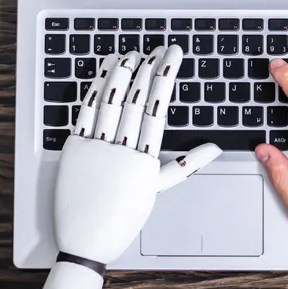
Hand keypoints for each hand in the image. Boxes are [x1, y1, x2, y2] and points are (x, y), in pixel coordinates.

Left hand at [44, 46, 221, 288]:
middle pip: (137, 99)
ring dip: (122, 72)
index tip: (173, 55)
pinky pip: (85, 112)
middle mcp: (122, 148)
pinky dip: (95, 89)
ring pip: (111, 101)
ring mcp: (96, 146)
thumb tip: (213, 149)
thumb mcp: (157, 189)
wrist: (87, 240)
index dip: (166, 75)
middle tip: (157, 49)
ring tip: (131, 54)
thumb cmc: (124, 217)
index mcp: (146, 158)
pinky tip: (104, 72)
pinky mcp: (74, 147)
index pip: (159, 106)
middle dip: (149, 68)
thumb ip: (186, 164)